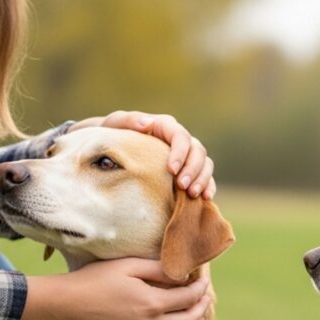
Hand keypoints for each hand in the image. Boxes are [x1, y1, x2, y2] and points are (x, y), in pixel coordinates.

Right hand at [18, 258, 210, 319]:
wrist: (66, 303)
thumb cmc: (95, 279)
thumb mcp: (128, 266)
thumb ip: (158, 269)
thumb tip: (182, 274)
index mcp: (151, 302)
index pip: (188, 298)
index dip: (201, 289)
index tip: (204, 281)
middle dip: (201, 309)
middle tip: (204, 298)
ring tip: (196, 319)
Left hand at [70, 111, 216, 198]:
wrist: (111, 151)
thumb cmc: (113, 135)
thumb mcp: (116, 124)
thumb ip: (129, 120)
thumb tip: (148, 123)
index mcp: (165, 126)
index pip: (181, 137)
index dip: (180, 153)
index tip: (171, 170)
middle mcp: (180, 140)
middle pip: (198, 151)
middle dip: (193, 169)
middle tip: (182, 186)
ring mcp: (187, 156)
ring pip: (205, 164)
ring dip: (203, 179)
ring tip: (193, 194)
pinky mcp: (189, 171)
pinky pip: (206, 177)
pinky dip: (208, 186)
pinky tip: (205, 198)